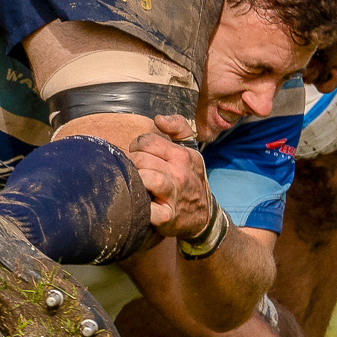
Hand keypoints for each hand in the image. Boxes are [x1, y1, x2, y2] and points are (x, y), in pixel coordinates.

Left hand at [128, 114, 211, 236]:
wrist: (203, 216)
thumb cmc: (190, 178)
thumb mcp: (191, 150)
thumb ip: (178, 127)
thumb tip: (158, 118)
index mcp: (183, 155)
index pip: (147, 141)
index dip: (137, 147)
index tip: (140, 155)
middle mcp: (180, 173)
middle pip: (140, 159)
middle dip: (132, 164)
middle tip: (135, 171)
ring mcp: (174, 195)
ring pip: (144, 178)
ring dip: (135, 180)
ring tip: (136, 183)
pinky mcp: (167, 217)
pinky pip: (147, 209)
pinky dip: (140, 206)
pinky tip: (140, 203)